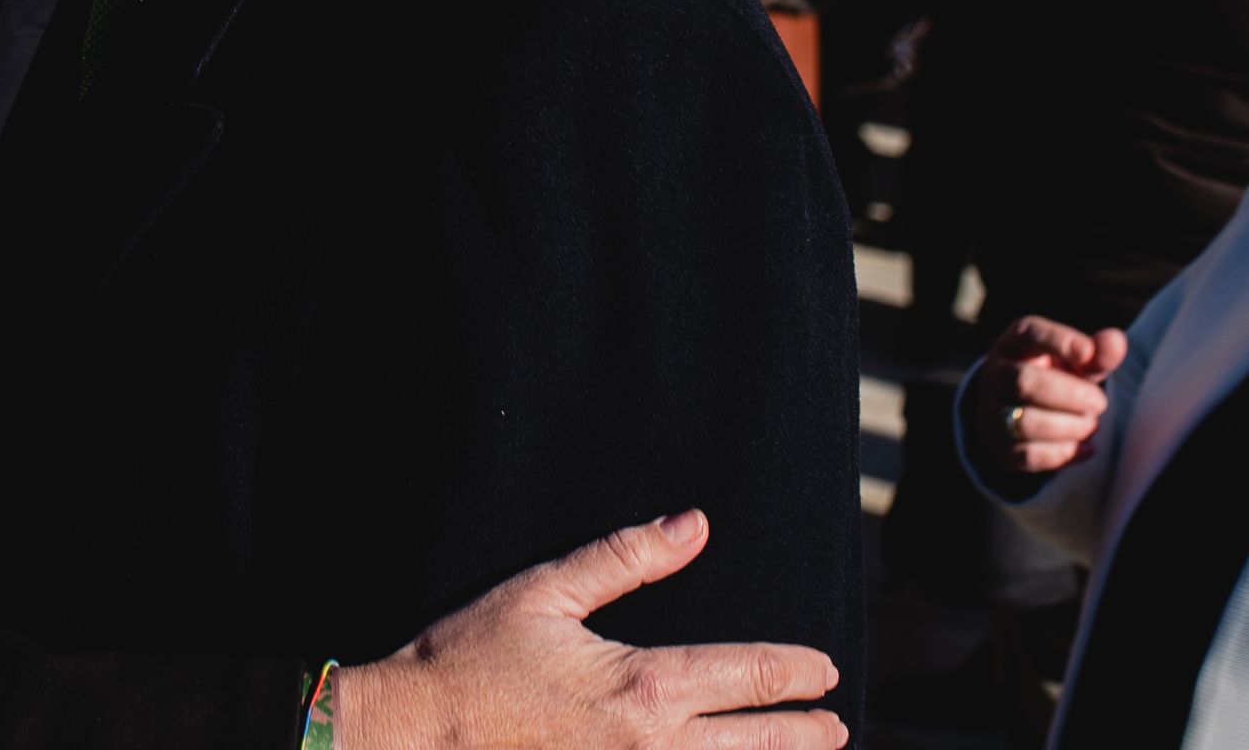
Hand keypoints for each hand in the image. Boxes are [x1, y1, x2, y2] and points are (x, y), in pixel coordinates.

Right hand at [337, 512, 843, 749]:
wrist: (418, 735)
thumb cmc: (473, 658)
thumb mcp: (544, 592)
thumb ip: (624, 558)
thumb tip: (693, 525)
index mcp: (645, 684)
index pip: (750, 676)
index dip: (796, 671)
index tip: (823, 670)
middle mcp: (656, 746)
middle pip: (760, 744)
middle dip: (806, 734)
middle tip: (835, 726)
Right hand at [966, 315, 1126, 478]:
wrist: (1021, 407)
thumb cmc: (1057, 377)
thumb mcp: (1077, 362)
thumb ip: (1098, 353)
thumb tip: (1115, 340)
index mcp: (1016, 344)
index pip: (1028, 333)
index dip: (1058, 341)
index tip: (1088, 354)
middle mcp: (996, 373)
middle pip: (1023, 382)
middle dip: (1071, 395)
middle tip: (1100, 403)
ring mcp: (991, 410)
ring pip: (1026, 422)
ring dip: (1070, 427)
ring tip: (1090, 425)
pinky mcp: (998, 444)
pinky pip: (1029, 454)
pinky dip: (1065, 453)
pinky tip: (1086, 447)